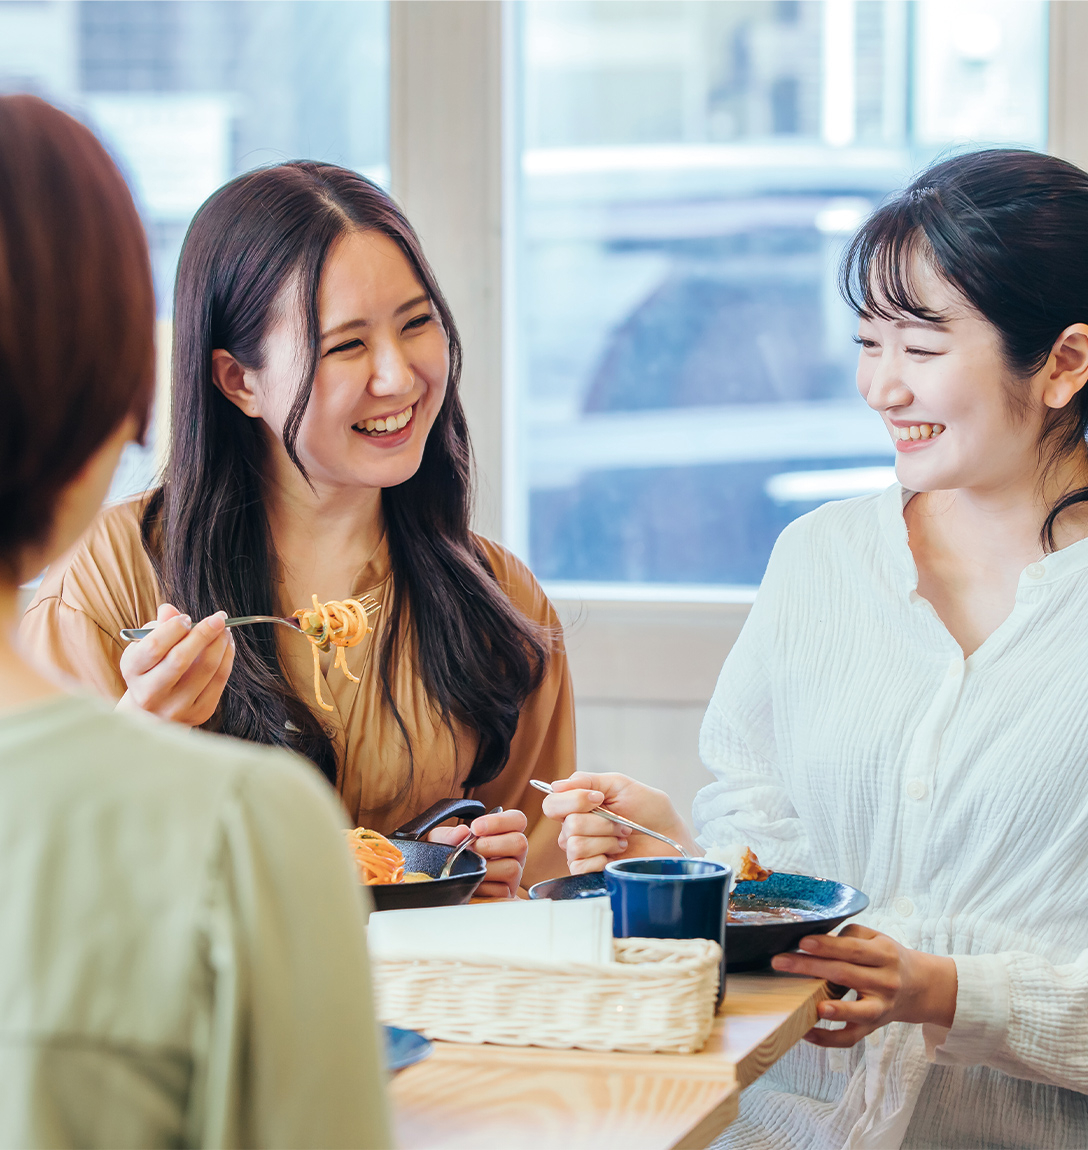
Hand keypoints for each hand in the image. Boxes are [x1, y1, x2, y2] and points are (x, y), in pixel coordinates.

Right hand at [117, 603, 234, 726]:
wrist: (154, 712)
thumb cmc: (151, 670)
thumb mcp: (145, 649)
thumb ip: (157, 628)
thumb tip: (169, 609)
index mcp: (132, 672)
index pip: (154, 647)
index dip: (173, 628)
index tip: (187, 617)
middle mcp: (150, 694)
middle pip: (180, 659)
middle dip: (203, 633)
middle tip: (218, 618)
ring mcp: (176, 707)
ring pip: (205, 668)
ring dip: (220, 643)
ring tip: (225, 630)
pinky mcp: (199, 713)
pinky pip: (219, 680)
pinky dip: (227, 657)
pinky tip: (227, 645)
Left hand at [427, 808, 528, 898]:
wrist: (446, 884)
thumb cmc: (450, 857)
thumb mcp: (442, 841)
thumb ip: (449, 834)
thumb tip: (462, 832)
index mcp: (505, 833)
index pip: (517, 820)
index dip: (499, 821)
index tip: (475, 827)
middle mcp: (514, 852)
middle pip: (520, 843)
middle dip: (491, 845)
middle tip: (471, 849)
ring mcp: (514, 874)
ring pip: (512, 868)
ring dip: (486, 868)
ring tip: (470, 868)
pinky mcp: (507, 894)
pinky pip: (502, 890)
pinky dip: (483, 888)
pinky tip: (472, 884)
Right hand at [541, 771, 698, 873]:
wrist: (670, 838)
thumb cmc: (649, 811)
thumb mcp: (620, 785)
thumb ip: (587, 781)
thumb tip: (555, 785)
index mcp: (579, 806)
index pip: (552, 804)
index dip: (573, 800)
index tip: (599, 799)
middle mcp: (575, 828)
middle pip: (568, 824)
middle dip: (602, 822)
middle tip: (621, 823)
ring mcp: (582, 851)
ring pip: (575, 844)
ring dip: (606, 839)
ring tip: (623, 839)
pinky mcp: (589, 871)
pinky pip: (580, 865)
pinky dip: (602, 857)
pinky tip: (616, 855)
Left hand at [771, 923, 957, 1046]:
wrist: (920, 987)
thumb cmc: (887, 957)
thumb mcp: (876, 938)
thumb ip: (850, 935)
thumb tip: (816, 938)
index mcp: (884, 954)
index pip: (852, 949)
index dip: (827, 946)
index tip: (802, 942)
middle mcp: (885, 981)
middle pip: (845, 974)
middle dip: (810, 967)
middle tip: (779, 962)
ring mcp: (881, 1007)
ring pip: (857, 1011)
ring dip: (835, 1010)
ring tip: (813, 1006)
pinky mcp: (873, 1027)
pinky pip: (852, 1037)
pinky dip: (830, 1039)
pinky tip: (807, 1033)